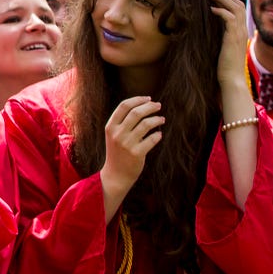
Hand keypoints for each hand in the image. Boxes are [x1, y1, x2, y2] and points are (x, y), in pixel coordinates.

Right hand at [99, 95, 165, 213]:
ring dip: (157, 119)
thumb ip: (123, 122)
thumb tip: (143, 106)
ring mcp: (127, 144)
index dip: (138, 99)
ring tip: (162, 119)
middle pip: (136, 112)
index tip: (148, 98)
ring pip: (146, 124)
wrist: (115, 175)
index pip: (124, 106)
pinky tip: (159, 135)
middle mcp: (117, 134)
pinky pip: (152, 139)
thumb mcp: (113, 135)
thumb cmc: (117, 152)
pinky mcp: (136, 154)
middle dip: (150, 106)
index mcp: (110, 127)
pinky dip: (158, 135)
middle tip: (158, 106)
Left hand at [210, 0, 252, 95]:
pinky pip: (230, 18)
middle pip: (239, 5)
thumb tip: (210, 30)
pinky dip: (221, 10)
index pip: (240, 10)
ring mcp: (239, 33)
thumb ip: (222, 37)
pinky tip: (212, 9)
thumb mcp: (224, 48)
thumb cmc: (225, 66)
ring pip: (236, 8)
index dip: (230, 1)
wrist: (231, 79)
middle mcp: (242, 30)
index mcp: (241, 32)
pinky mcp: (233, 37)